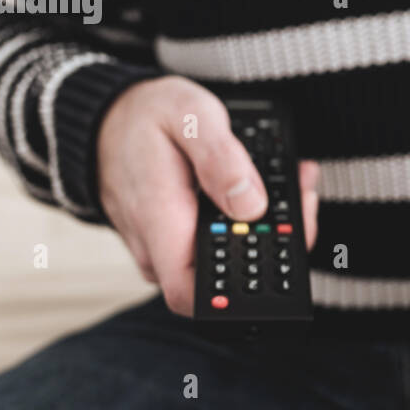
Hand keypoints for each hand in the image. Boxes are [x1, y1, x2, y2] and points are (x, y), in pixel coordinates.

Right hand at [96, 75, 319, 314]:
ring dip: (266, 225)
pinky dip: (246, 215)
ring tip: (294, 183)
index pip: (193, 295)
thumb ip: (220, 159)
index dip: (241, 291)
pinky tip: (268, 185)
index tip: (281, 248)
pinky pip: (214, 240)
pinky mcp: (174, 235)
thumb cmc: (145, 113)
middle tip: (302, 198)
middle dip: (273, 240)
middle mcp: (158, 244)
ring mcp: (165, 244)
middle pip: (223, 275)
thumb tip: (250, 205)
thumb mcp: (189, 116)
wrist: (107, 115)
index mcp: (159, 221)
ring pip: (223, 257)